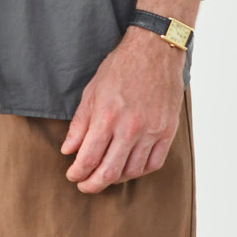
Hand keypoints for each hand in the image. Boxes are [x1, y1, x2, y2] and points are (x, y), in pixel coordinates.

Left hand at [60, 25, 184, 192]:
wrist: (154, 50)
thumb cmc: (120, 68)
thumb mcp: (91, 92)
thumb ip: (79, 124)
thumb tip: (68, 150)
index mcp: (107, 117)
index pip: (88, 158)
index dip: (77, 173)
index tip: (72, 176)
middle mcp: (130, 128)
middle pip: (109, 172)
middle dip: (92, 184)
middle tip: (85, 185)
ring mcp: (151, 131)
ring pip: (132, 171)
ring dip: (116, 179)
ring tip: (106, 175)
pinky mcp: (167, 130)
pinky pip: (154, 163)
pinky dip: (140, 171)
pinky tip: (129, 167)